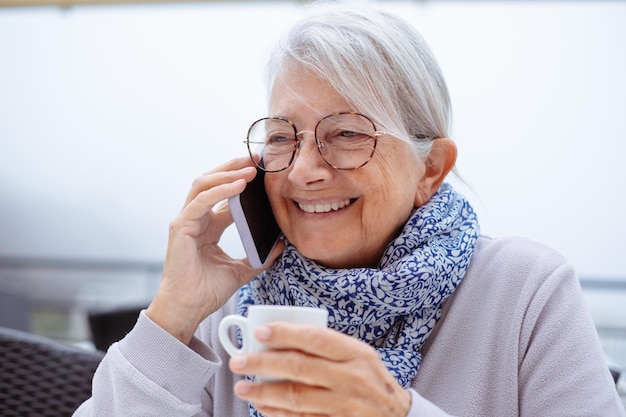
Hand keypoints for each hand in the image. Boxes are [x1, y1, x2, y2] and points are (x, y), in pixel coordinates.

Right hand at [146, 157, 283, 344]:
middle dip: (233, 167)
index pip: (224, 194)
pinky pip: (201, 201)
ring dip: (227, 173)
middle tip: (257, 159)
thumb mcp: (241, 270)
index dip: (242, 181)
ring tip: (250, 167)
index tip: (264, 172)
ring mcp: (186, 221)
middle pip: (212, 181)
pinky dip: (220, 190)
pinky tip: (239, 185)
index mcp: (208, 226)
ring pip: (203, 184)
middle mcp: (196, 219)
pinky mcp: (181, 227)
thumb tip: (280, 245)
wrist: (187, 309)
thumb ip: (259, 257)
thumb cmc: (206, 291)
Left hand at [229, 323, 411, 416]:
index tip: (259, 332)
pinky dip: (279, 415)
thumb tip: (280, 340)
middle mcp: (350, 378)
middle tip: (239, 362)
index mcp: (354, 353)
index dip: (285, 334)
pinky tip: (263, 408)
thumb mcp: (358, 355)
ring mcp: (344, 406)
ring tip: (242, 388)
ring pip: (297, 398)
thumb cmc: (369, 380)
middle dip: (263, 364)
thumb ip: (326, 347)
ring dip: (264, 393)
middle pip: (299, 368)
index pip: (315, 338)